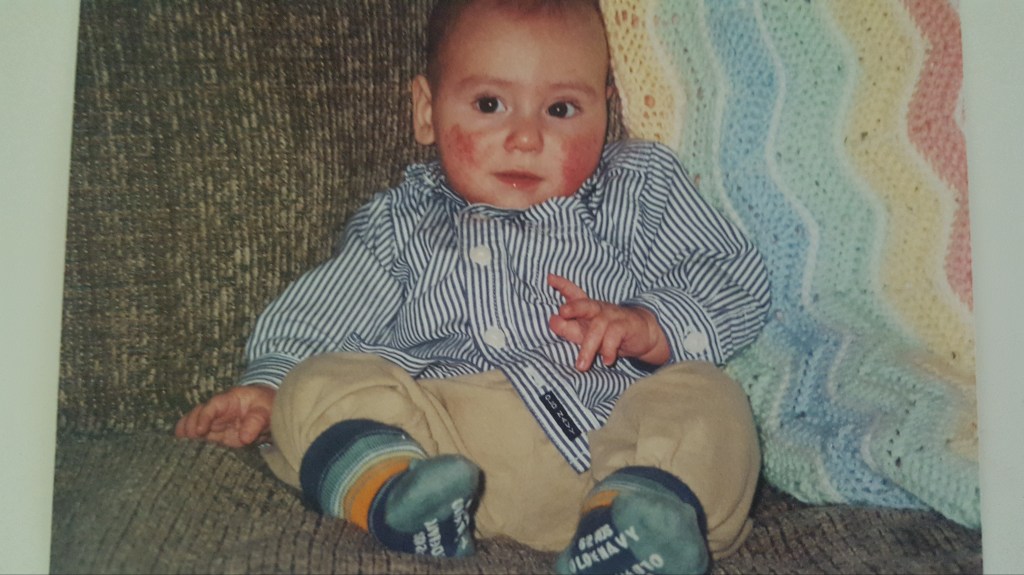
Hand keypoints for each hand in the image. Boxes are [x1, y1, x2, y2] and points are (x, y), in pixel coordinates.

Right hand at [174, 385, 275, 447]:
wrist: (270, 411)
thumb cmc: (266, 407)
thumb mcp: (265, 412)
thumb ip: (255, 423)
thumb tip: (244, 438)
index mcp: (228, 400)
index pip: (211, 406)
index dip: (203, 417)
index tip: (199, 431)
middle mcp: (217, 411)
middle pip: (197, 414)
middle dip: (189, 425)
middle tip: (187, 439)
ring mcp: (215, 423)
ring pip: (194, 425)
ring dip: (186, 434)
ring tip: (179, 445)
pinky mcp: (216, 436)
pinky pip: (200, 438)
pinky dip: (191, 443)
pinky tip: (182, 451)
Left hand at [547, 274, 669, 370]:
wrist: (643, 336)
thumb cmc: (609, 334)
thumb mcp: (586, 333)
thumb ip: (568, 328)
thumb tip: (552, 320)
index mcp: (587, 309)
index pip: (574, 294)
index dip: (562, 285)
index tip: (549, 277)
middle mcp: (599, 309)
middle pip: (586, 304)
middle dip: (574, 306)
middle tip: (562, 311)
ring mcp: (613, 316)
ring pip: (598, 327)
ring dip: (588, 347)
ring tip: (581, 366)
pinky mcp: (627, 326)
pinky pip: (615, 336)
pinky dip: (609, 349)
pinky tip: (607, 361)